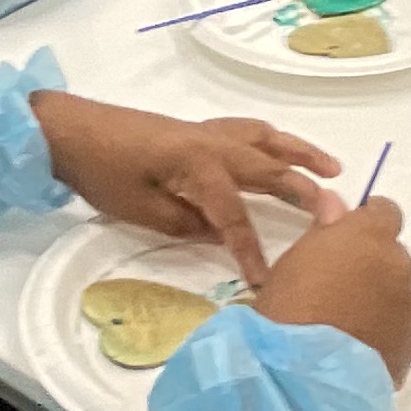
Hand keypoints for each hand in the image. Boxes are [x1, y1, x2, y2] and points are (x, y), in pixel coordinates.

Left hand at [28, 95, 340, 286]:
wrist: (69, 131)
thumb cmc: (101, 172)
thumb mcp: (141, 211)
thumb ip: (188, 224)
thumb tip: (222, 233)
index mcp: (198, 167)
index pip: (236, 217)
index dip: (252, 251)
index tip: (266, 280)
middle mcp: (211, 144)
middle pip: (269, 170)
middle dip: (307, 192)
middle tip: (340, 213)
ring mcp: (205, 132)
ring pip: (266, 140)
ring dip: (302, 153)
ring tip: (333, 169)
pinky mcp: (195, 130)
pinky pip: (247, 132)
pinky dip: (273, 140)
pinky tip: (282, 150)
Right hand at [252, 198, 410, 385]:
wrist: (303, 374)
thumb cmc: (289, 308)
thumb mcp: (295, 259)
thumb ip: (325, 228)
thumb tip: (338, 203)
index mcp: (371, 237)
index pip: (385, 212)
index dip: (367, 222)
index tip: (347, 237)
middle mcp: (399, 267)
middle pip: (392, 256)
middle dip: (371, 265)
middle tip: (337, 286)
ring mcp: (408, 308)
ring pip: (396, 293)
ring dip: (377, 300)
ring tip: (342, 324)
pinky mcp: (409, 346)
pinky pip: (397, 328)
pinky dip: (381, 331)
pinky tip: (354, 347)